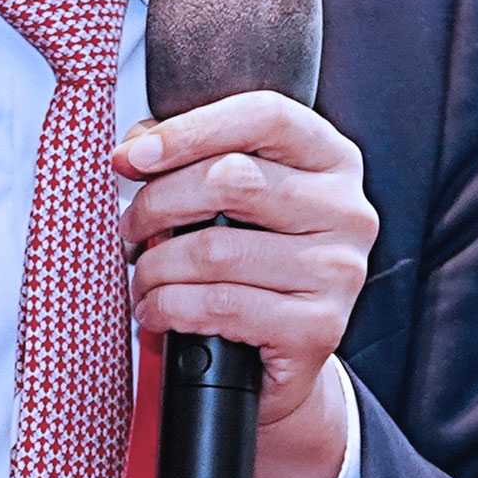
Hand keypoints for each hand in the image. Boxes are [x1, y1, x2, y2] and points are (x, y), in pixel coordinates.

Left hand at [115, 90, 376, 477]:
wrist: (282, 361)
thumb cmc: (251, 264)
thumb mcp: (230, 199)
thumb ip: (190, 157)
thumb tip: (134, 149)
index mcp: (331, 160)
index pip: (265, 116)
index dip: (191, 129)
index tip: (133, 156)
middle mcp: (347, 210)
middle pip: (231, 179)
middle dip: (158, 203)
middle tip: (130, 227)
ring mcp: (339, 271)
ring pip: (215, 249)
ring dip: (156, 266)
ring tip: (142, 277)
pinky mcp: (318, 327)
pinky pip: (220, 306)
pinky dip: (169, 308)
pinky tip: (156, 311)